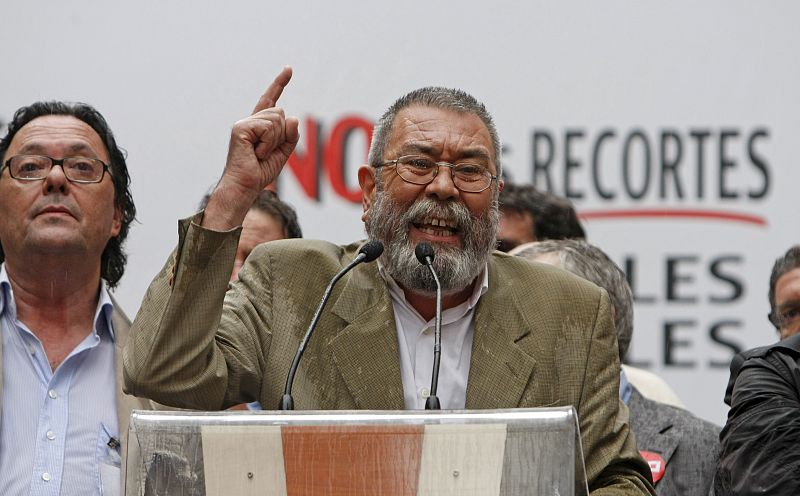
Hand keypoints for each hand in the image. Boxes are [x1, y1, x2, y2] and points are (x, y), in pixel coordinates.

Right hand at [203, 67, 299, 230]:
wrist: (245, 186)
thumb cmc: (260, 172)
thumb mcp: (283, 152)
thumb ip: (291, 135)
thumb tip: (291, 116)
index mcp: (259, 126)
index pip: (271, 101)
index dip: (279, 84)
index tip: (289, 69)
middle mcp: (250, 121)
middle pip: (281, 114)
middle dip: (282, 136)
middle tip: (265, 152)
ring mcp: (243, 124)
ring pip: (277, 120)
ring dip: (274, 141)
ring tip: (259, 153)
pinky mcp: (240, 128)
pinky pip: (268, 128)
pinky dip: (267, 143)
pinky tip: (256, 153)